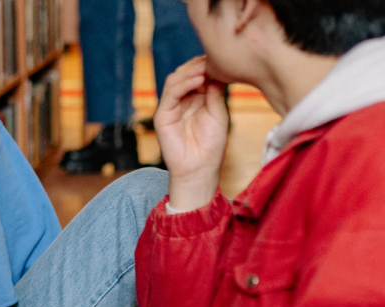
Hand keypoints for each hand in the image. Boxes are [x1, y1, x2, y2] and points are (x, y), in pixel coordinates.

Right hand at [154, 56, 228, 212]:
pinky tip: (196, 79)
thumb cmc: (212, 146)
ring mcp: (171, 106)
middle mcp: (182, 100)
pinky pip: (170, 93)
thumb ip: (215, 92)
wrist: (200, 170)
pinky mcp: (162, 115)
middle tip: (213, 58)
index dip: (208, 65)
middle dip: (199, 65)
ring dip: (190, 71)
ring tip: (205, 68)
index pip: (198, 74)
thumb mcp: (219, 114)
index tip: (222, 58)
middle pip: (186, 73)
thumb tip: (215, 70)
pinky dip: (182, 83)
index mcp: (196, 98)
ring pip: (175, 79)